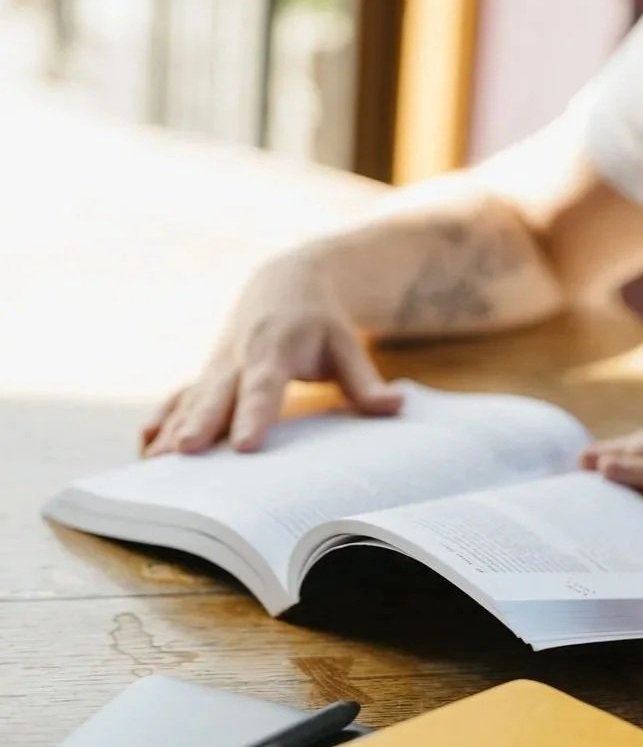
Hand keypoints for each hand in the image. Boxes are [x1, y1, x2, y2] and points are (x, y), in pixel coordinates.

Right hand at [142, 245, 402, 454]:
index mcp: (274, 349)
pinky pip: (179, 399)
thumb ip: (365, 381)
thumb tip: (395, 406)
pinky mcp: (206, 375)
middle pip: (216, 394)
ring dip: (170, 428)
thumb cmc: (321, 323)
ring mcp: (216, 366)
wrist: (284, 283)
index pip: (264, 387)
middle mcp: (238, 357)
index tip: (243, 445)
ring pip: (190, 398)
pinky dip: (161, 420)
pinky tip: (143, 448)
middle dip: (198, 423)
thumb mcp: (346, 344)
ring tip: (152, 462)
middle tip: (183, 452)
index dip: (253, 415)